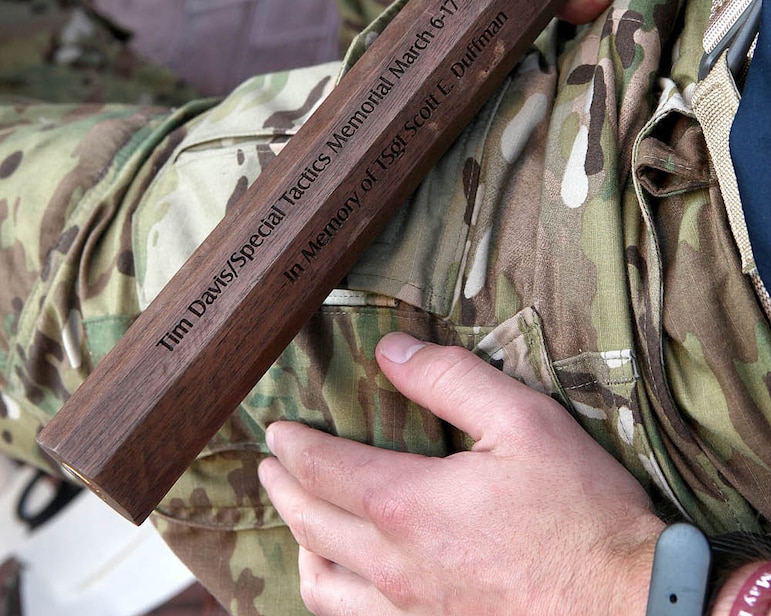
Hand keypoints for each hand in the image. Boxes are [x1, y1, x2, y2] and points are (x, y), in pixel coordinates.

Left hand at [259, 334, 663, 615]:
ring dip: (302, 546)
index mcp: (408, 506)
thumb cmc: (581, 514)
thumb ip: (449, 379)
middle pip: (310, 525)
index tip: (276, 429)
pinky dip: (336, 595)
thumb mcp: (523, 421)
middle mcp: (394, 568)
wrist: (628, 610)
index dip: (293, 446)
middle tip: (271, 464)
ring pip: (323, 588)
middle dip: (283, 488)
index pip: (324, 470)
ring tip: (301, 521)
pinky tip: (350, 582)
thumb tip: (390, 351)